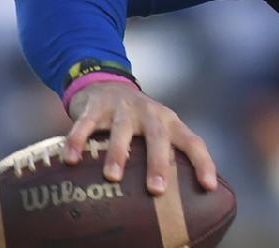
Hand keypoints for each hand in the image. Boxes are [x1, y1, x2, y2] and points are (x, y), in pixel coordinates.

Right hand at [64, 81, 216, 195]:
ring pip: (122, 130)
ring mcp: (122, 108)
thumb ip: (164, 153)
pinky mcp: (95, 107)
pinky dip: (77, 141)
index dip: (202, 162)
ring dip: (118, 153)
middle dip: (158, 163)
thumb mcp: (156, 130)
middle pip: (158, 137)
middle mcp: (149, 114)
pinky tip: (70, 160)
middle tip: (157, 189)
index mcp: (169, 122)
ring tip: (113, 177)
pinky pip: (85, 124)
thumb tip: (173, 196)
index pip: (192, 141)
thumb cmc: (136, 118)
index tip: (208, 185)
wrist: (105, 81)